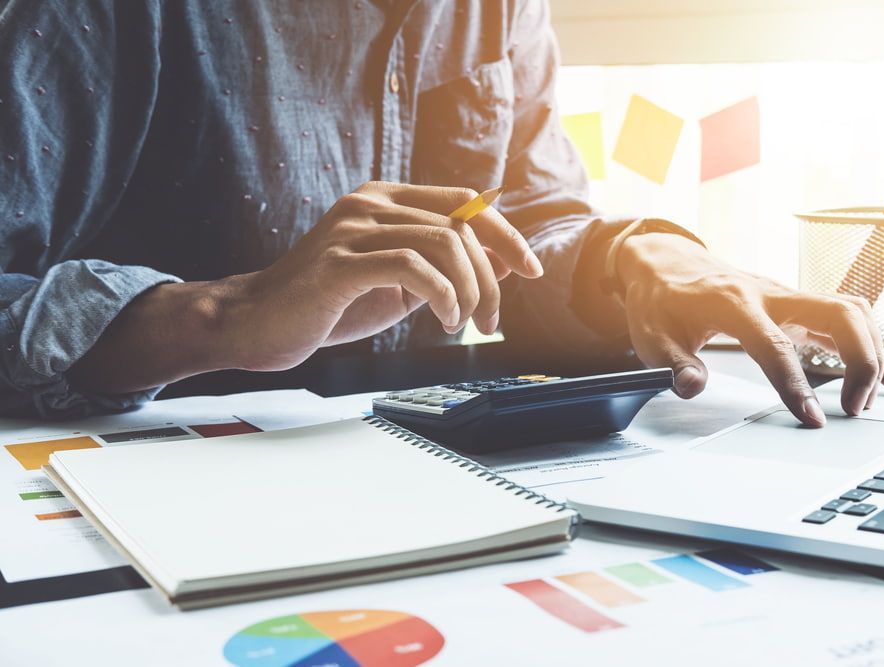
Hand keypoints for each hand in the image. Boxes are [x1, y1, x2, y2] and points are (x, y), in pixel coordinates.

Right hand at [225, 181, 542, 370]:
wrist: (258, 324)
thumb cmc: (328, 306)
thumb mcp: (400, 283)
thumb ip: (444, 266)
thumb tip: (501, 260)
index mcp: (386, 201)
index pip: (464, 202)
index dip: (505, 234)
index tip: (531, 269)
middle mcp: (369, 203)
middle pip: (459, 225)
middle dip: (490, 278)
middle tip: (489, 321)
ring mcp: (351, 228)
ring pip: (442, 243)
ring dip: (468, 290)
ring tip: (463, 324)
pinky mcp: (339, 262)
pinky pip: (410, 265)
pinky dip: (441, 293)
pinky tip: (443, 317)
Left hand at [617, 232, 883, 426]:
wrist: (666, 263)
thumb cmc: (660, 300)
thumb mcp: (651, 335)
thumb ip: (674, 363)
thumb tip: (692, 386)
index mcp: (732, 301)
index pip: (773, 344)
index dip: (794, 384)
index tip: (812, 418)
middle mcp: (770, 292)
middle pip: (838, 313)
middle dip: (859, 360)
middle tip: (854, 407)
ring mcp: (789, 295)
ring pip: (852, 312)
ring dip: (872, 354)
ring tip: (867, 401)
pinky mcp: (798, 304)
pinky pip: (848, 319)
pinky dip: (875, 348)